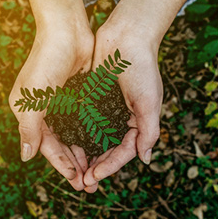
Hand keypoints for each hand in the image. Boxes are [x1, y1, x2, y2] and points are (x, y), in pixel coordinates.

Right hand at [9, 21, 94, 190]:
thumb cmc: (45, 61)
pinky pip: (85, 121)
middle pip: (61, 144)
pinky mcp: (79, 97)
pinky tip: (100, 146)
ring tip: (96, 169)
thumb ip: (28, 127)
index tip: (75, 178)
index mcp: (31, 113)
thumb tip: (25, 156)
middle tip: (89, 182)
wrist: (66, 33)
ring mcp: (64, 104)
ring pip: (74, 135)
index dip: (60, 163)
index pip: (46, 146)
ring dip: (84, 152)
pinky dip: (91, 135)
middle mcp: (47, 111)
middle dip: (74, 163)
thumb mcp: (31, 97)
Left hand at [83, 18, 162, 189]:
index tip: (95, 176)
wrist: (126, 38)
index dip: (110, 166)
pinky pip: (84, 119)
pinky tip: (67, 143)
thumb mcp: (150, 102)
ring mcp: (105, 109)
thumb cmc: (142, 68)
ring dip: (85, 153)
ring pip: (94, 137)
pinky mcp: (92, 98)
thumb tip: (145, 159)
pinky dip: (77, 132)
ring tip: (73, 168)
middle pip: (107, 148)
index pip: (124, 151)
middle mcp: (120, 118)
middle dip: (96, 165)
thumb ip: (149, 131)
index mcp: (136, 121)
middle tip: (82, 180)